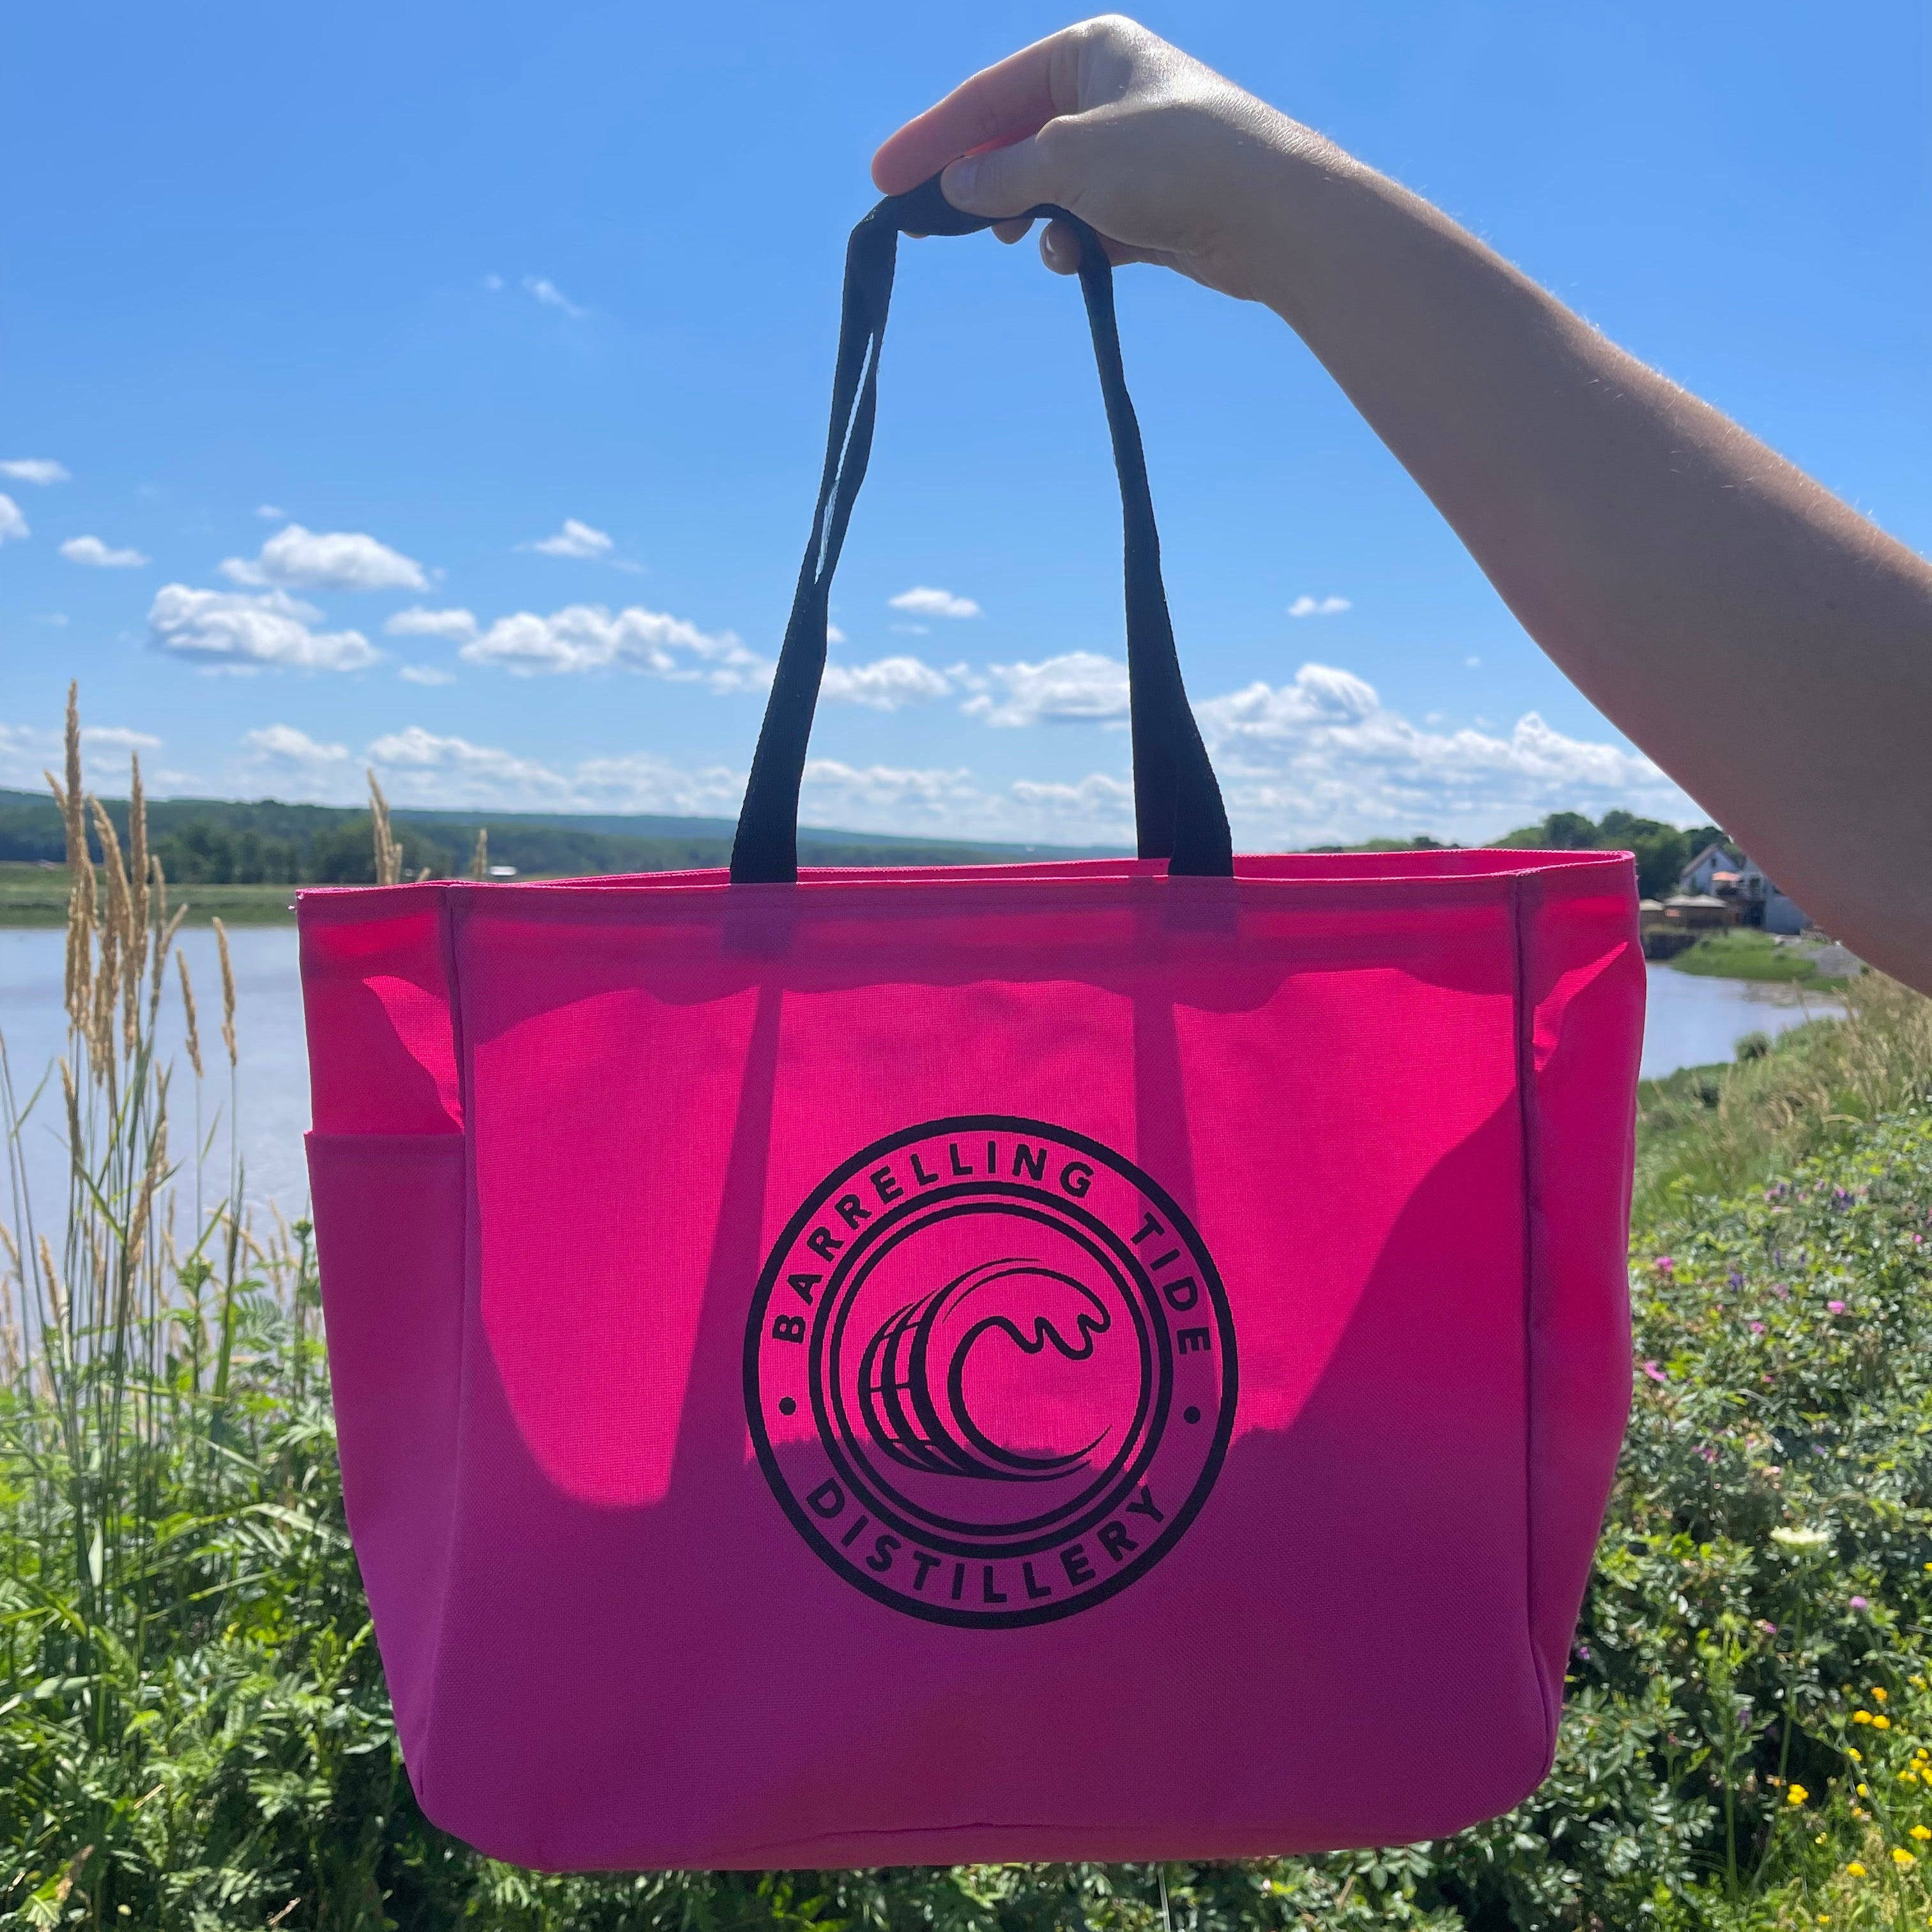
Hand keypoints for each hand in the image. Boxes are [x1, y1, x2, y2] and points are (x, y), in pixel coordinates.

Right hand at [871, 16, 1313, 302]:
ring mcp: (1130, 150)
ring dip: (1031, 220)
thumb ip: (1002, 173)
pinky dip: (1073, 244)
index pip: (989, 95)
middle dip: (980, 185)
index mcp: (1089, 52)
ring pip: (1048, 189)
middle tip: (933, 224)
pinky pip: (1085, 223)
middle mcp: (1109, 93)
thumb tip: (955, 187)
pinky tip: (1077, 259)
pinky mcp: (1149, 204)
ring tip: (1024, 240)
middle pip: (1014, 140)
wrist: (1273, 217)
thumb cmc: (1176, 161)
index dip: (932, 138)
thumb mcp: (1070, 160)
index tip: (885, 180)